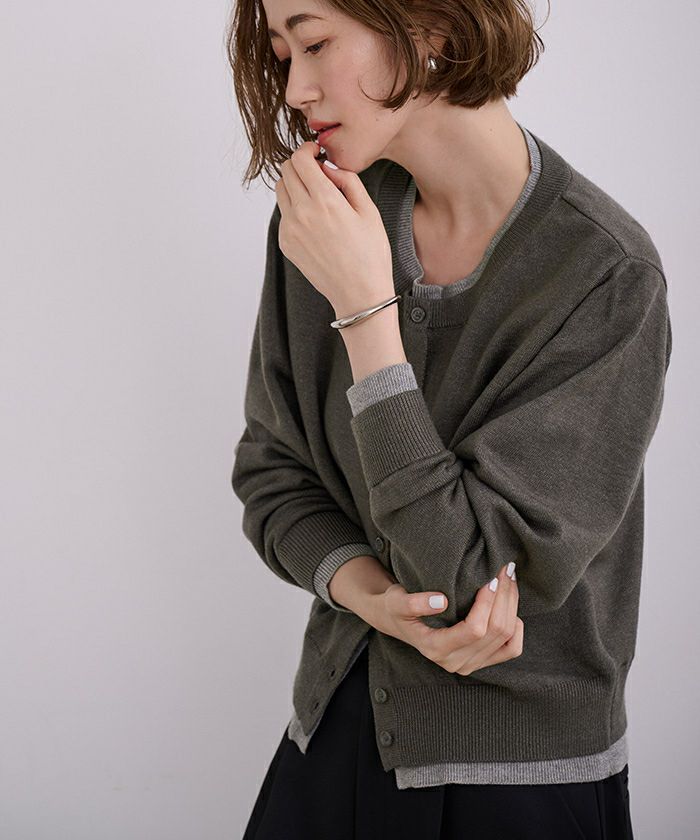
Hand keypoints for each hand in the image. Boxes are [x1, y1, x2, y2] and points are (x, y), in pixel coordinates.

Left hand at [274, 141, 393, 316]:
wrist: (358, 293)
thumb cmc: (370, 254)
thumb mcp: (369, 211)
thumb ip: (348, 180)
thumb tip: (328, 166)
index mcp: (324, 201)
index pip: (299, 159)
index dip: (307, 150)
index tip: (317, 153)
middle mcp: (302, 213)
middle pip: (286, 171)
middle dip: (301, 166)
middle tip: (318, 174)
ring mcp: (290, 229)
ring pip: (281, 191)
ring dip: (295, 186)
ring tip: (317, 198)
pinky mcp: (286, 243)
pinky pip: (284, 214)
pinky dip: (294, 209)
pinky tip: (315, 222)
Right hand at [369, 563, 522, 675]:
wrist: (400, 620)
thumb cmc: (398, 607)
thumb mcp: (396, 601)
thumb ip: (414, 603)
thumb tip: (441, 600)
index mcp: (436, 649)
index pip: (474, 629)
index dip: (487, 603)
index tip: (489, 578)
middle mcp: (455, 662)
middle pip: (495, 631)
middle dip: (504, 597)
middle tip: (504, 569)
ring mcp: (471, 664)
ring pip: (506, 637)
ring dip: (512, 605)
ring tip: (508, 579)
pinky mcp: (482, 661)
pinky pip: (511, 649)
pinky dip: (516, 627)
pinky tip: (509, 606)